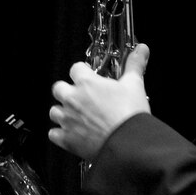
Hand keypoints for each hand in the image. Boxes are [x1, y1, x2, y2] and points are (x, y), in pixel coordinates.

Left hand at [47, 43, 150, 159]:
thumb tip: (142, 49)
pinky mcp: (67, 139)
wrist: (128, 145)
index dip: (83, 72)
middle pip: (58, 88)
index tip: (89, 77)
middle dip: (67, 91)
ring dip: (63, 112)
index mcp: (86, 83)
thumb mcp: (135, 85)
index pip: (75, 68)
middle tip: (82, 96)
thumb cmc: (130, 115)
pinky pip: (53, 134)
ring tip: (77, 115)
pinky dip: (60, 134)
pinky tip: (72, 133)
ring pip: (54, 111)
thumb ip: (135, 65)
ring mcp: (68, 119)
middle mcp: (73, 99)